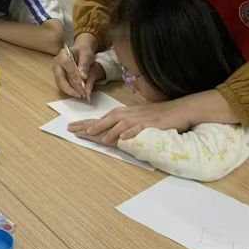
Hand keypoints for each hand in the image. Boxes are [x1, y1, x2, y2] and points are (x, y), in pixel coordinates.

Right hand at [52, 35, 102, 99]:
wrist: (81, 53)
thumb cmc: (84, 52)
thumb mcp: (87, 55)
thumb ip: (85, 65)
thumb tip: (83, 77)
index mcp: (62, 55)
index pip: (66, 64)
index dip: (73, 74)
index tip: (81, 82)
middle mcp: (56, 64)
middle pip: (60, 77)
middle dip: (71, 87)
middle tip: (82, 94)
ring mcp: (56, 72)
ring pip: (60, 84)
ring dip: (71, 91)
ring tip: (82, 95)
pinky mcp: (59, 78)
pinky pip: (63, 86)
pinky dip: (70, 91)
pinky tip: (78, 93)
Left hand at [68, 99, 194, 144]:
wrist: (177, 110)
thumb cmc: (156, 115)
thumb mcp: (136, 118)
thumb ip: (123, 123)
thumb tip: (110, 132)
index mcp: (123, 113)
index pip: (101, 118)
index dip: (86, 123)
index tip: (72, 127)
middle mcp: (128, 114)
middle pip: (105, 120)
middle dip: (89, 125)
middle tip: (74, 130)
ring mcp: (139, 119)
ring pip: (120, 124)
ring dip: (108, 130)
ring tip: (97, 136)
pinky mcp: (150, 124)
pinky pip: (138, 129)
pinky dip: (130, 133)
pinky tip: (123, 138)